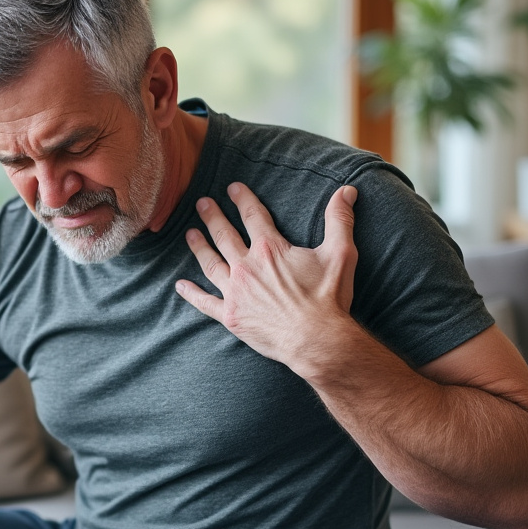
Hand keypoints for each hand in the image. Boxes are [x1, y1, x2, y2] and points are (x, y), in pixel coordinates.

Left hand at [175, 182, 358, 370]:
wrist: (316, 340)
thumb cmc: (329, 298)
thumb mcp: (340, 253)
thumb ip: (339, 220)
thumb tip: (347, 190)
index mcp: (270, 249)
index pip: (253, 216)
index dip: (243, 199)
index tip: (232, 188)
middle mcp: (247, 267)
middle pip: (224, 235)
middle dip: (213, 217)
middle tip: (202, 204)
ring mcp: (235, 292)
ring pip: (210, 264)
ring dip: (199, 247)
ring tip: (190, 234)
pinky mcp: (231, 316)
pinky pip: (205, 302)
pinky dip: (191, 294)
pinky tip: (180, 286)